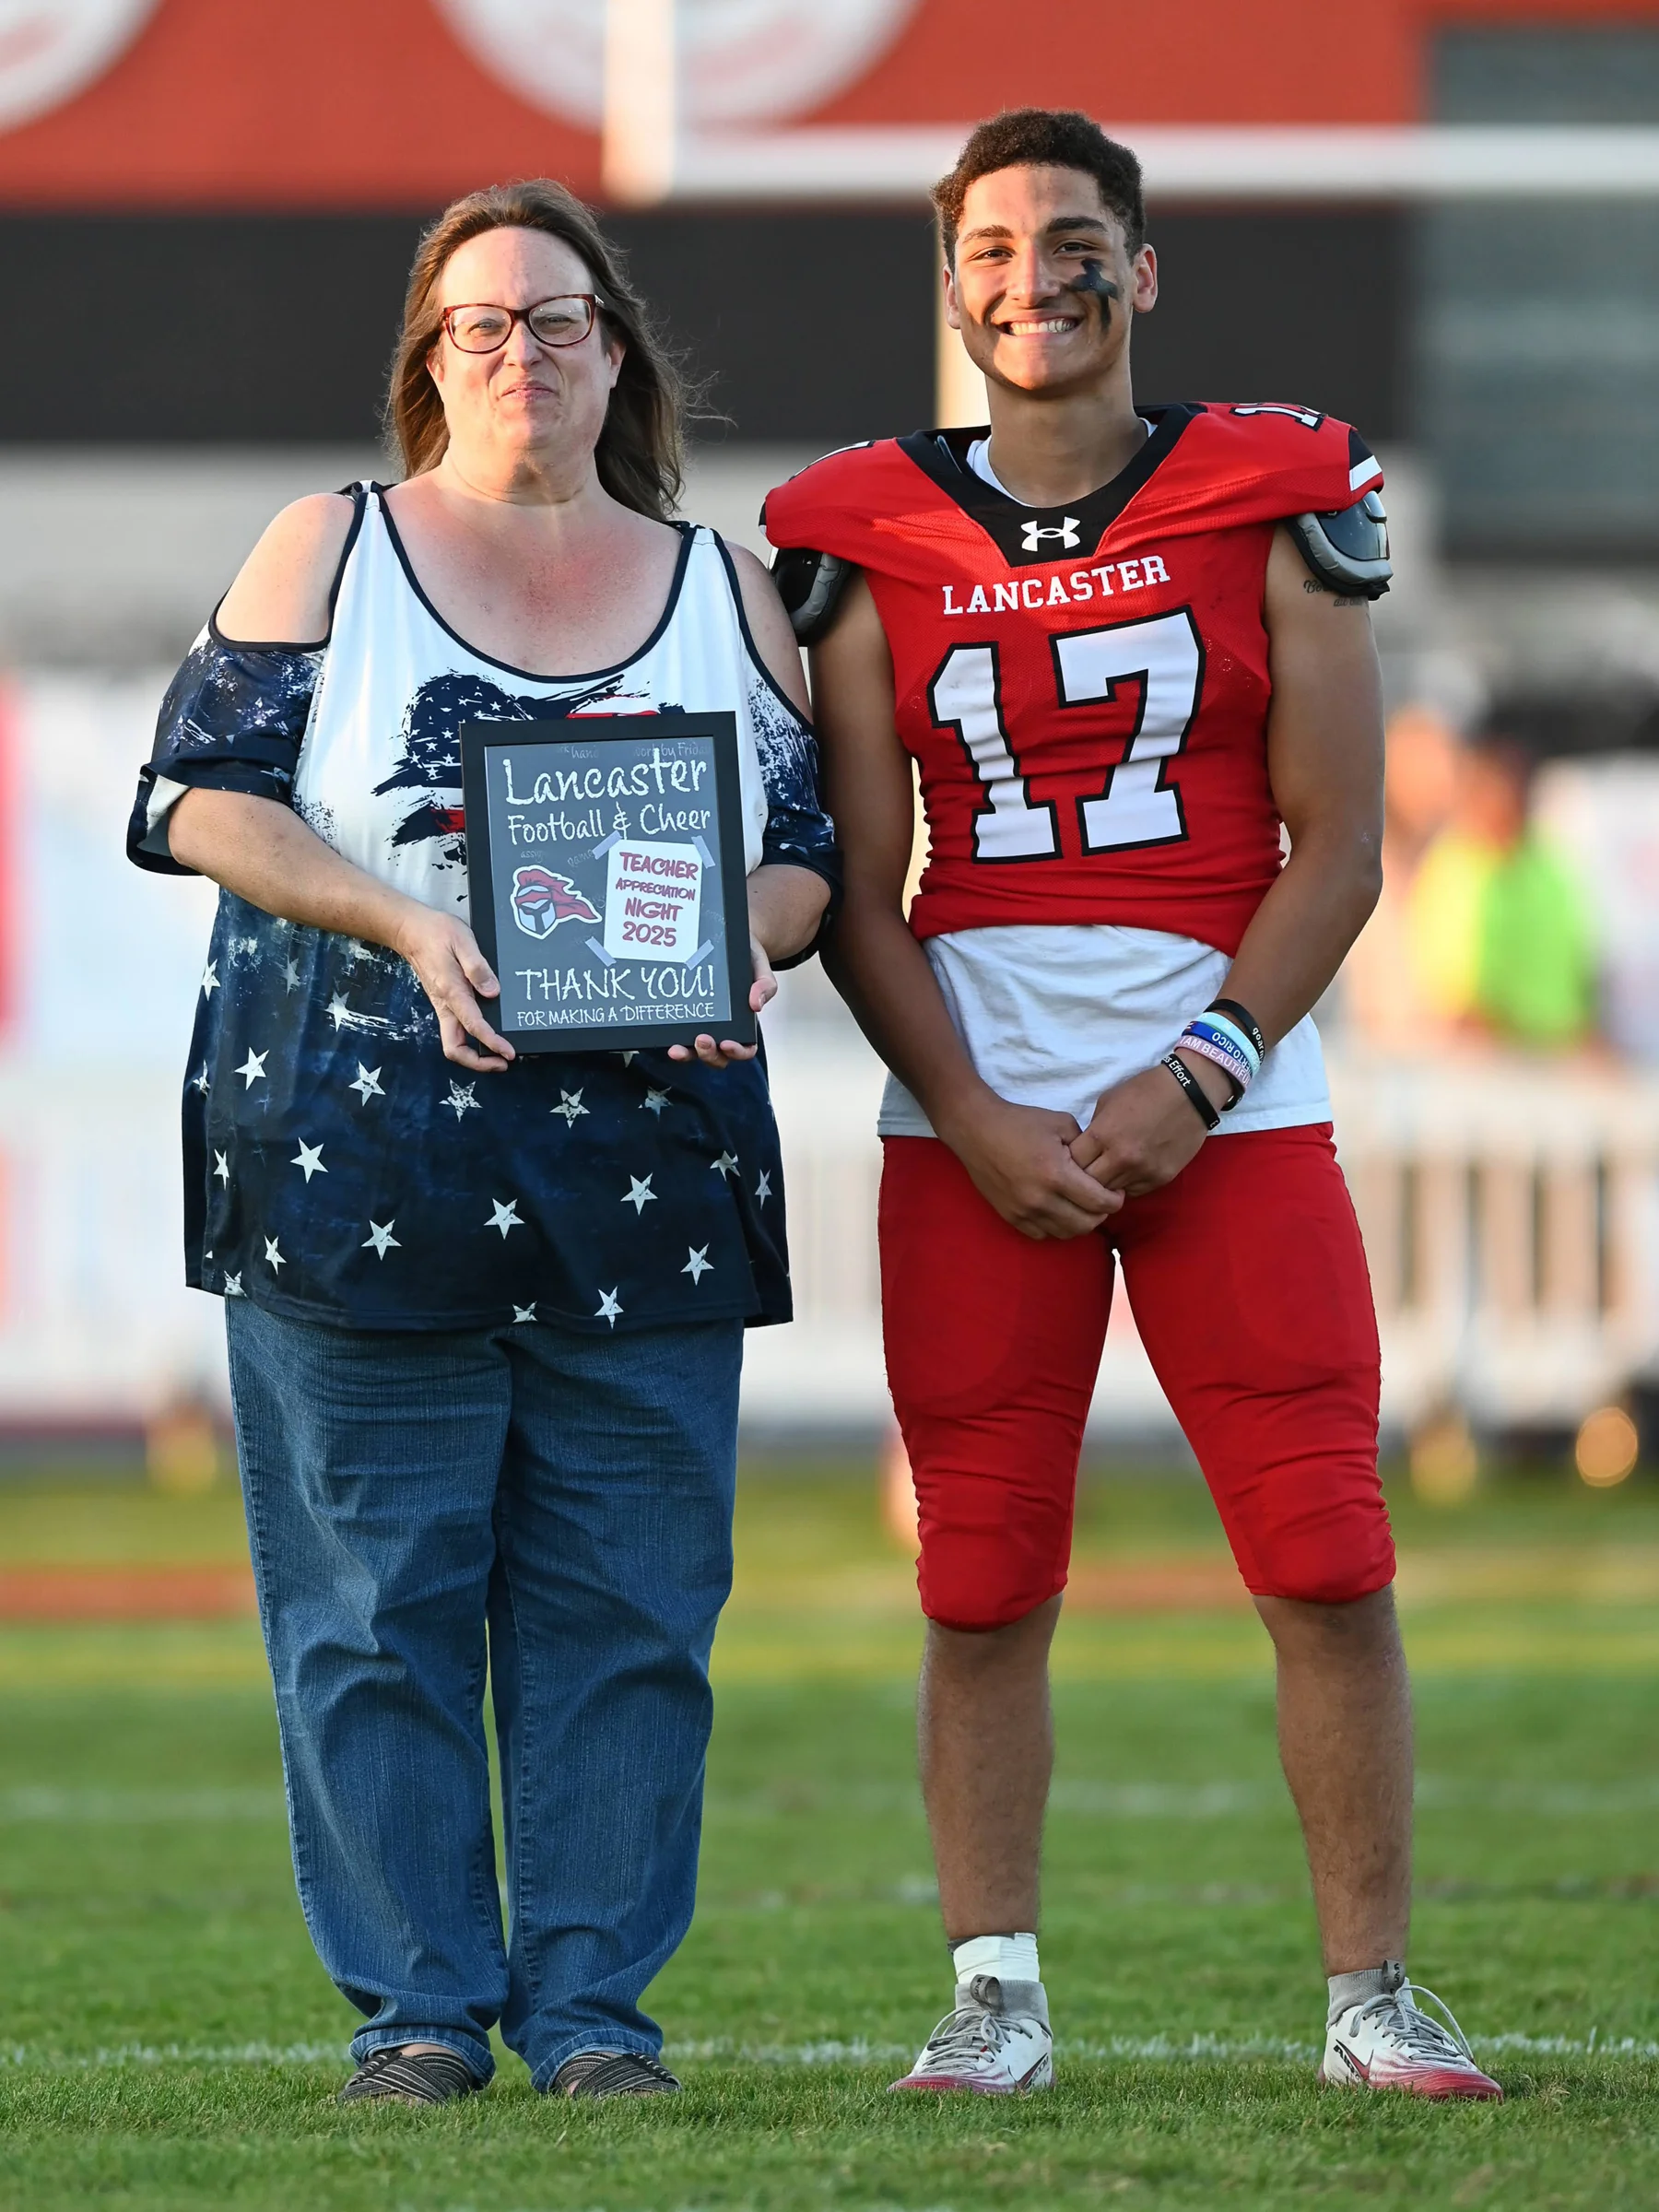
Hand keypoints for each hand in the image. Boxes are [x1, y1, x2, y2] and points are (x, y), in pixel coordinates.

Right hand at [395, 902, 514, 1071]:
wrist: (410, 930)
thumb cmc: (436, 933)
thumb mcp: (462, 941)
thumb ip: (478, 967)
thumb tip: (493, 991)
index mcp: (451, 991)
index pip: (473, 1026)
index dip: (492, 1043)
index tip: (509, 1052)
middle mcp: (445, 1004)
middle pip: (455, 1049)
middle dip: (478, 1063)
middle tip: (502, 1062)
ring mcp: (443, 1006)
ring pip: (454, 1043)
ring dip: (475, 1055)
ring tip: (498, 1054)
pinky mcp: (444, 1003)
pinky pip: (456, 1030)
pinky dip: (471, 1040)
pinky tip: (487, 1034)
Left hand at [667, 933, 777, 1070]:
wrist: (727, 939)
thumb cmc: (745, 956)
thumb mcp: (759, 965)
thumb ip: (765, 984)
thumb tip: (756, 1005)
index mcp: (744, 1022)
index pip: (745, 1048)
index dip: (737, 1052)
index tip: (727, 1043)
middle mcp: (722, 1029)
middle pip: (717, 1056)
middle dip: (709, 1054)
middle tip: (701, 1040)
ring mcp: (701, 1025)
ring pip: (694, 1052)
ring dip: (686, 1055)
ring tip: (676, 1049)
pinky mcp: (685, 1016)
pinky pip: (677, 1034)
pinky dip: (670, 1039)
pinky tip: (663, 1035)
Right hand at [939, 1091, 1123, 1240]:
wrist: (976, 1130)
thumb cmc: (1020, 1122)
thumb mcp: (1061, 1123)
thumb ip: (1086, 1146)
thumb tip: (1102, 1165)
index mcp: (1056, 1174)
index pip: (1100, 1202)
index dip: (1115, 1200)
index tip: (1116, 1192)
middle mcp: (1041, 1198)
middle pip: (1086, 1224)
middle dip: (1101, 1214)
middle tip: (1101, 1200)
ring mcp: (1023, 1211)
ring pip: (1066, 1234)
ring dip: (1079, 1223)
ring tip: (1080, 1206)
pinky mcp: (1010, 1216)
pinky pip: (1042, 1234)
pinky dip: (1056, 1227)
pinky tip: (1057, 1210)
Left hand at [1069, 1053, 1229, 1196]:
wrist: (1190, 1093)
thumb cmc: (1146, 1091)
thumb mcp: (1108, 1101)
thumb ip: (1094, 1129)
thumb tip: (1084, 1150)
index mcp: (1103, 1134)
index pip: (1072, 1163)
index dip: (1067, 1163)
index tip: (1070, 1160)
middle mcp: (1121, 1158)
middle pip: (1088, 1185)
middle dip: (1082, 1180)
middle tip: (1085, 1172)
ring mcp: (1142, 1171)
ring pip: (1110, 1193)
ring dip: (1106, 1184)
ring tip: (1107, 1172)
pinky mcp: (1160, 1178)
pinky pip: (1134, 1192)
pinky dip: (1127, 1185)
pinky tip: (1129, 1171)